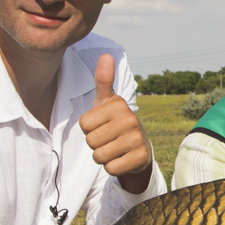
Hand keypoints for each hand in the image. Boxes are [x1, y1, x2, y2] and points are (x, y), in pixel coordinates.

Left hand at [79, 53, 154, 192]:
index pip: (84, 124)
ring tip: (114, 148)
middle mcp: (130, 120)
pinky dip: (112, 167)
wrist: (139, 147)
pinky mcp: (140, 158)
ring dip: (103, 156)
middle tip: (108, 139)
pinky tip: (121, 158)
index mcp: (118, 105)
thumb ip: (103, 80)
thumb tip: (106, 55)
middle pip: (91, 141)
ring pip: (99, 156)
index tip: (102, 125)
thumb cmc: (115, 122)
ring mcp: (137, 139)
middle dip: (95, 144)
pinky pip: (111, 168)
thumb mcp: (107, 102)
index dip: (89, 128)